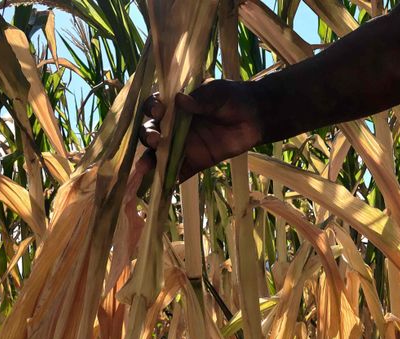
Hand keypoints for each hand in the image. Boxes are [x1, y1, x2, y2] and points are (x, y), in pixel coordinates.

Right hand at [138, 79, 263, 180]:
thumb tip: (180, 100)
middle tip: (155, 139)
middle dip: (149, 135)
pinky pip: (179, 172)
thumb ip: (201, 98)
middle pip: (152, 131)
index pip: (155, 106)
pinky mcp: (195, 162)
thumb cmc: (233, 98)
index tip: (158, 112)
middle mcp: (173, 126)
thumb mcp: (217, 92)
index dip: (152, 109)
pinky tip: (163, 186)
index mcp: (175, 105)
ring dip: (150, 160)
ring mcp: (183, 145)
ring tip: (144, 167)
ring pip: (160, 154)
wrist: (255, 118)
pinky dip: (170, 180)